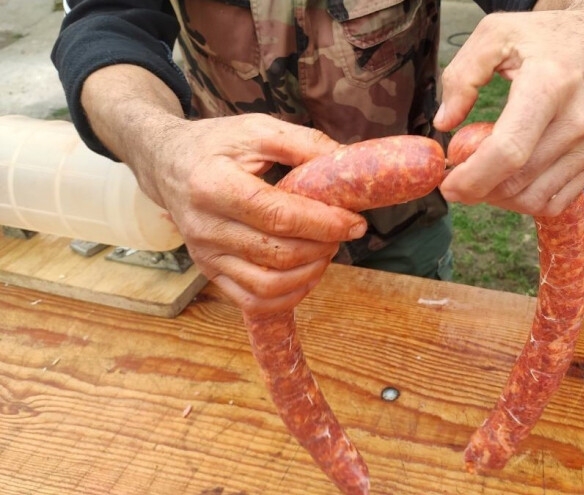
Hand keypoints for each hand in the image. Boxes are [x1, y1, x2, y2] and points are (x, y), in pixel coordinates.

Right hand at [142, 114, 367, 314]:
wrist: (167, 164)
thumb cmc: (216, 145)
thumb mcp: (257, 129)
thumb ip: (304, 143)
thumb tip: (349, 162)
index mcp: (214, 185)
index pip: (279, 216)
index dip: (324, 223)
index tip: (355, 221)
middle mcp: (205, 226)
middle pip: (278, 253)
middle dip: (324, 246)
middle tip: (343, 230)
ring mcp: (205, 255)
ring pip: (269, 284)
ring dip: (311, 272)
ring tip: (326, 249)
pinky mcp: (209, 272)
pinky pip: (254, 300)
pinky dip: (290, 294)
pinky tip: (308, 272)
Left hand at [434, 0, 583, 215]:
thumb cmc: (546, 37)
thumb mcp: (496, 34)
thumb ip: (462, 76)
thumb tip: (445, 123)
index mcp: (548, 86)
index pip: (508, 151)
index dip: (473, 177)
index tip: (448, 184)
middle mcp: (577, 120)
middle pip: (518, 181)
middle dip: (478, 190)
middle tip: (458, 179)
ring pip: (535, 199)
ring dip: (500, 200)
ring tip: (483, 179)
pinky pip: (557, 202)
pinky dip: (526, 202)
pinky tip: (510, 183)